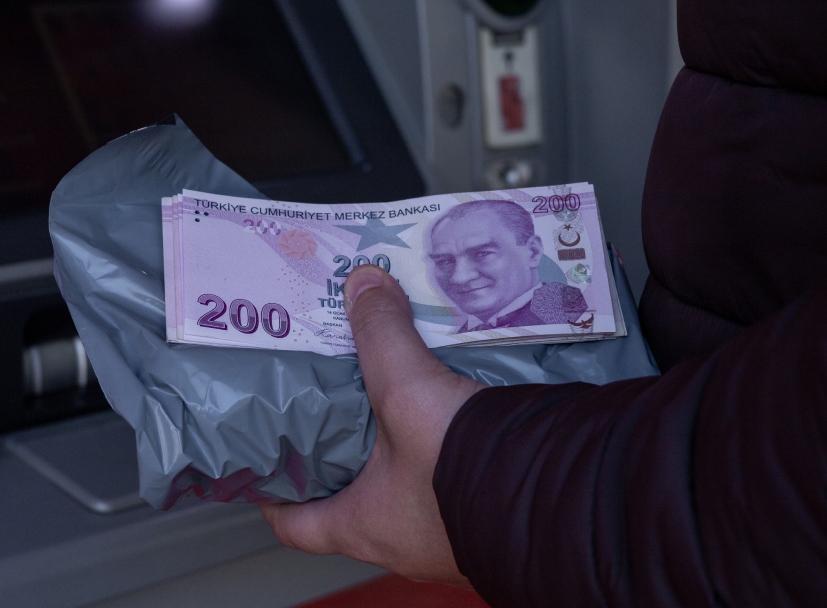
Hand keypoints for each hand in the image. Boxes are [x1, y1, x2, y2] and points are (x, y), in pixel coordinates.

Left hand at [260, 264, 484, 586]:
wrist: (561, 496)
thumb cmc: (468, 470)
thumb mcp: (408, 391)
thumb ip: (382, 335)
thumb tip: (362, 285)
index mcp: (365, 525)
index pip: (297, 525)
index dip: (274, 497)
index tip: (265, 468)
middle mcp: (405, 539)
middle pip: (354, 501)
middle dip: (345, 456)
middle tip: (336, 410)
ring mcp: (449, 534)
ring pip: (407, 491)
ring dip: (402, 450)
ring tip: (399, 400)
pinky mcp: (488, 515)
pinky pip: (455, 482)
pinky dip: (449, 450)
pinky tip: (460, 413)